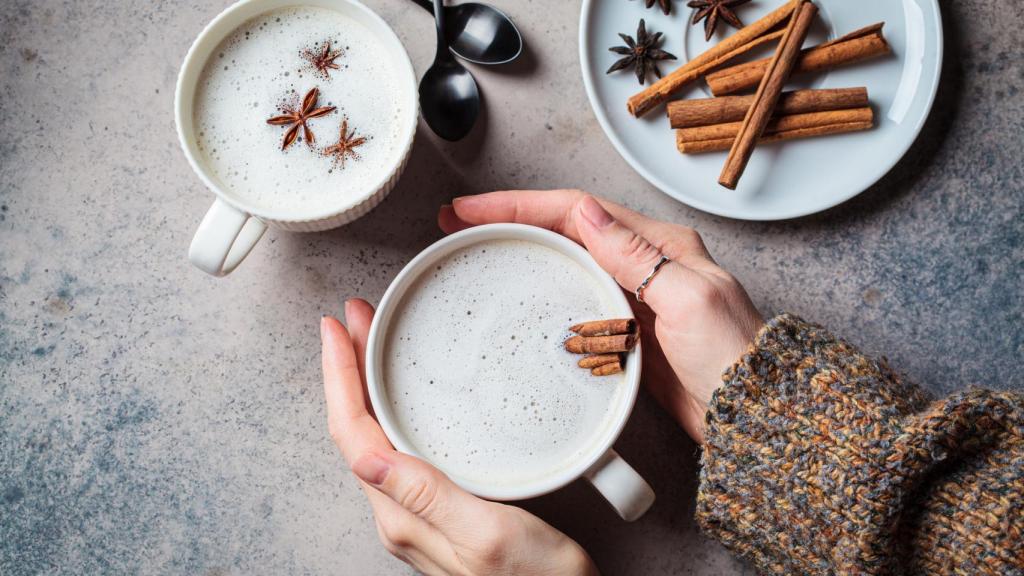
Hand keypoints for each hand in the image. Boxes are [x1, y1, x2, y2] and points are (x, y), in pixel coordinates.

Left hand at [321, 299, 598, 575]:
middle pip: (357, 430)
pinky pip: (402, 451)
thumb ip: (428, 498)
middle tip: (353, 319)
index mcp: (404, 516)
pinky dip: (394, 409)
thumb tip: (367, 457)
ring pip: (376, 438)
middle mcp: (402, 516)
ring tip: (369, 343)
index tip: (334, 330)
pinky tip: (406, 396)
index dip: (338, 378)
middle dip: (348, 369)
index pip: (353, 435)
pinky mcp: (443, 512)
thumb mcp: (489, 535)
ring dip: (367, 386)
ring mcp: (420, 515)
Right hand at [439, 190, 762, 442]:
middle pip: (563, 228)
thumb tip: (586, 212)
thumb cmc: (732, 358)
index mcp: (659, 245)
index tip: (473, 210)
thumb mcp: (688, 297)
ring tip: (476, 249)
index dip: (519, 205)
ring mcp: (631, 296)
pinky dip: (539, 290)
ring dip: (520, 250)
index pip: (576, 210)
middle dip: (509, 220)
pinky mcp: (623, 330)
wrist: (748, 414)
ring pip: (563, 260)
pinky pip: (572, 298)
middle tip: (459, 223)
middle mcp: (643, 263)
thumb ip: (636, 255)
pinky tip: (518, 296)